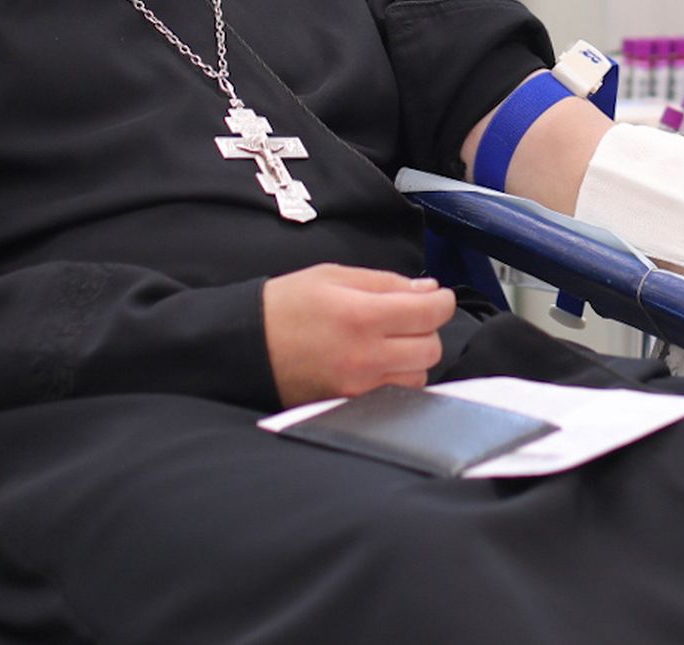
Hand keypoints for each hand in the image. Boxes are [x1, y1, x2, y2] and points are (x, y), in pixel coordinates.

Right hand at [262, 264, 456, 405]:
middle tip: (405, 318)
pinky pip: (394, 397)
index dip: (441, 302)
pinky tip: (376, 364)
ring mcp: (358, 388)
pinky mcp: (349, 408)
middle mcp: (364, 357)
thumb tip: (428, 290)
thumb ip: (386, 282)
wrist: (242, 345)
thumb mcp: (334, 276)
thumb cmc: (285, 305)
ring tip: (386, 343)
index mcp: (361, 316)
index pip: (430, 314)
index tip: (436, 298)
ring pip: (418, 377)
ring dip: (412, 358)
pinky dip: (395, 380)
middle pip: (430, 348)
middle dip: (425, 329)